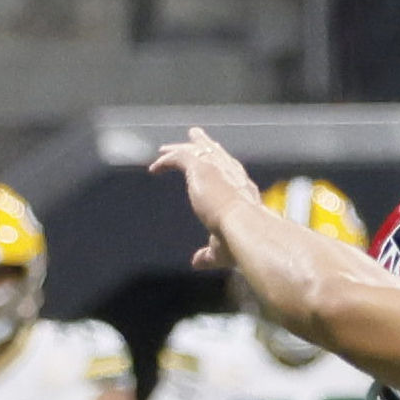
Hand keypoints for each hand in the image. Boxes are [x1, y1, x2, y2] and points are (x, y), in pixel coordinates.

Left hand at [149, 128, 259, 271]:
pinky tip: (154, 168)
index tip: (213, 161)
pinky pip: (180, 157)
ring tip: (165, 149)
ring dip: (180, 148)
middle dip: (204, 145)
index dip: (221, 165)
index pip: (231, 172)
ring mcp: (218, 168)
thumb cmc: (240, 241)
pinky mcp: (202, 167)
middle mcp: (233, 174)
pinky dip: (166, 161)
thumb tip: (197, 262)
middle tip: (194, 136)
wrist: (245, 228)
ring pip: (197, 150)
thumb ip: (208, 255)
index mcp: (243, 191)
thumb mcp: (221, 250)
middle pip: (216, 153)